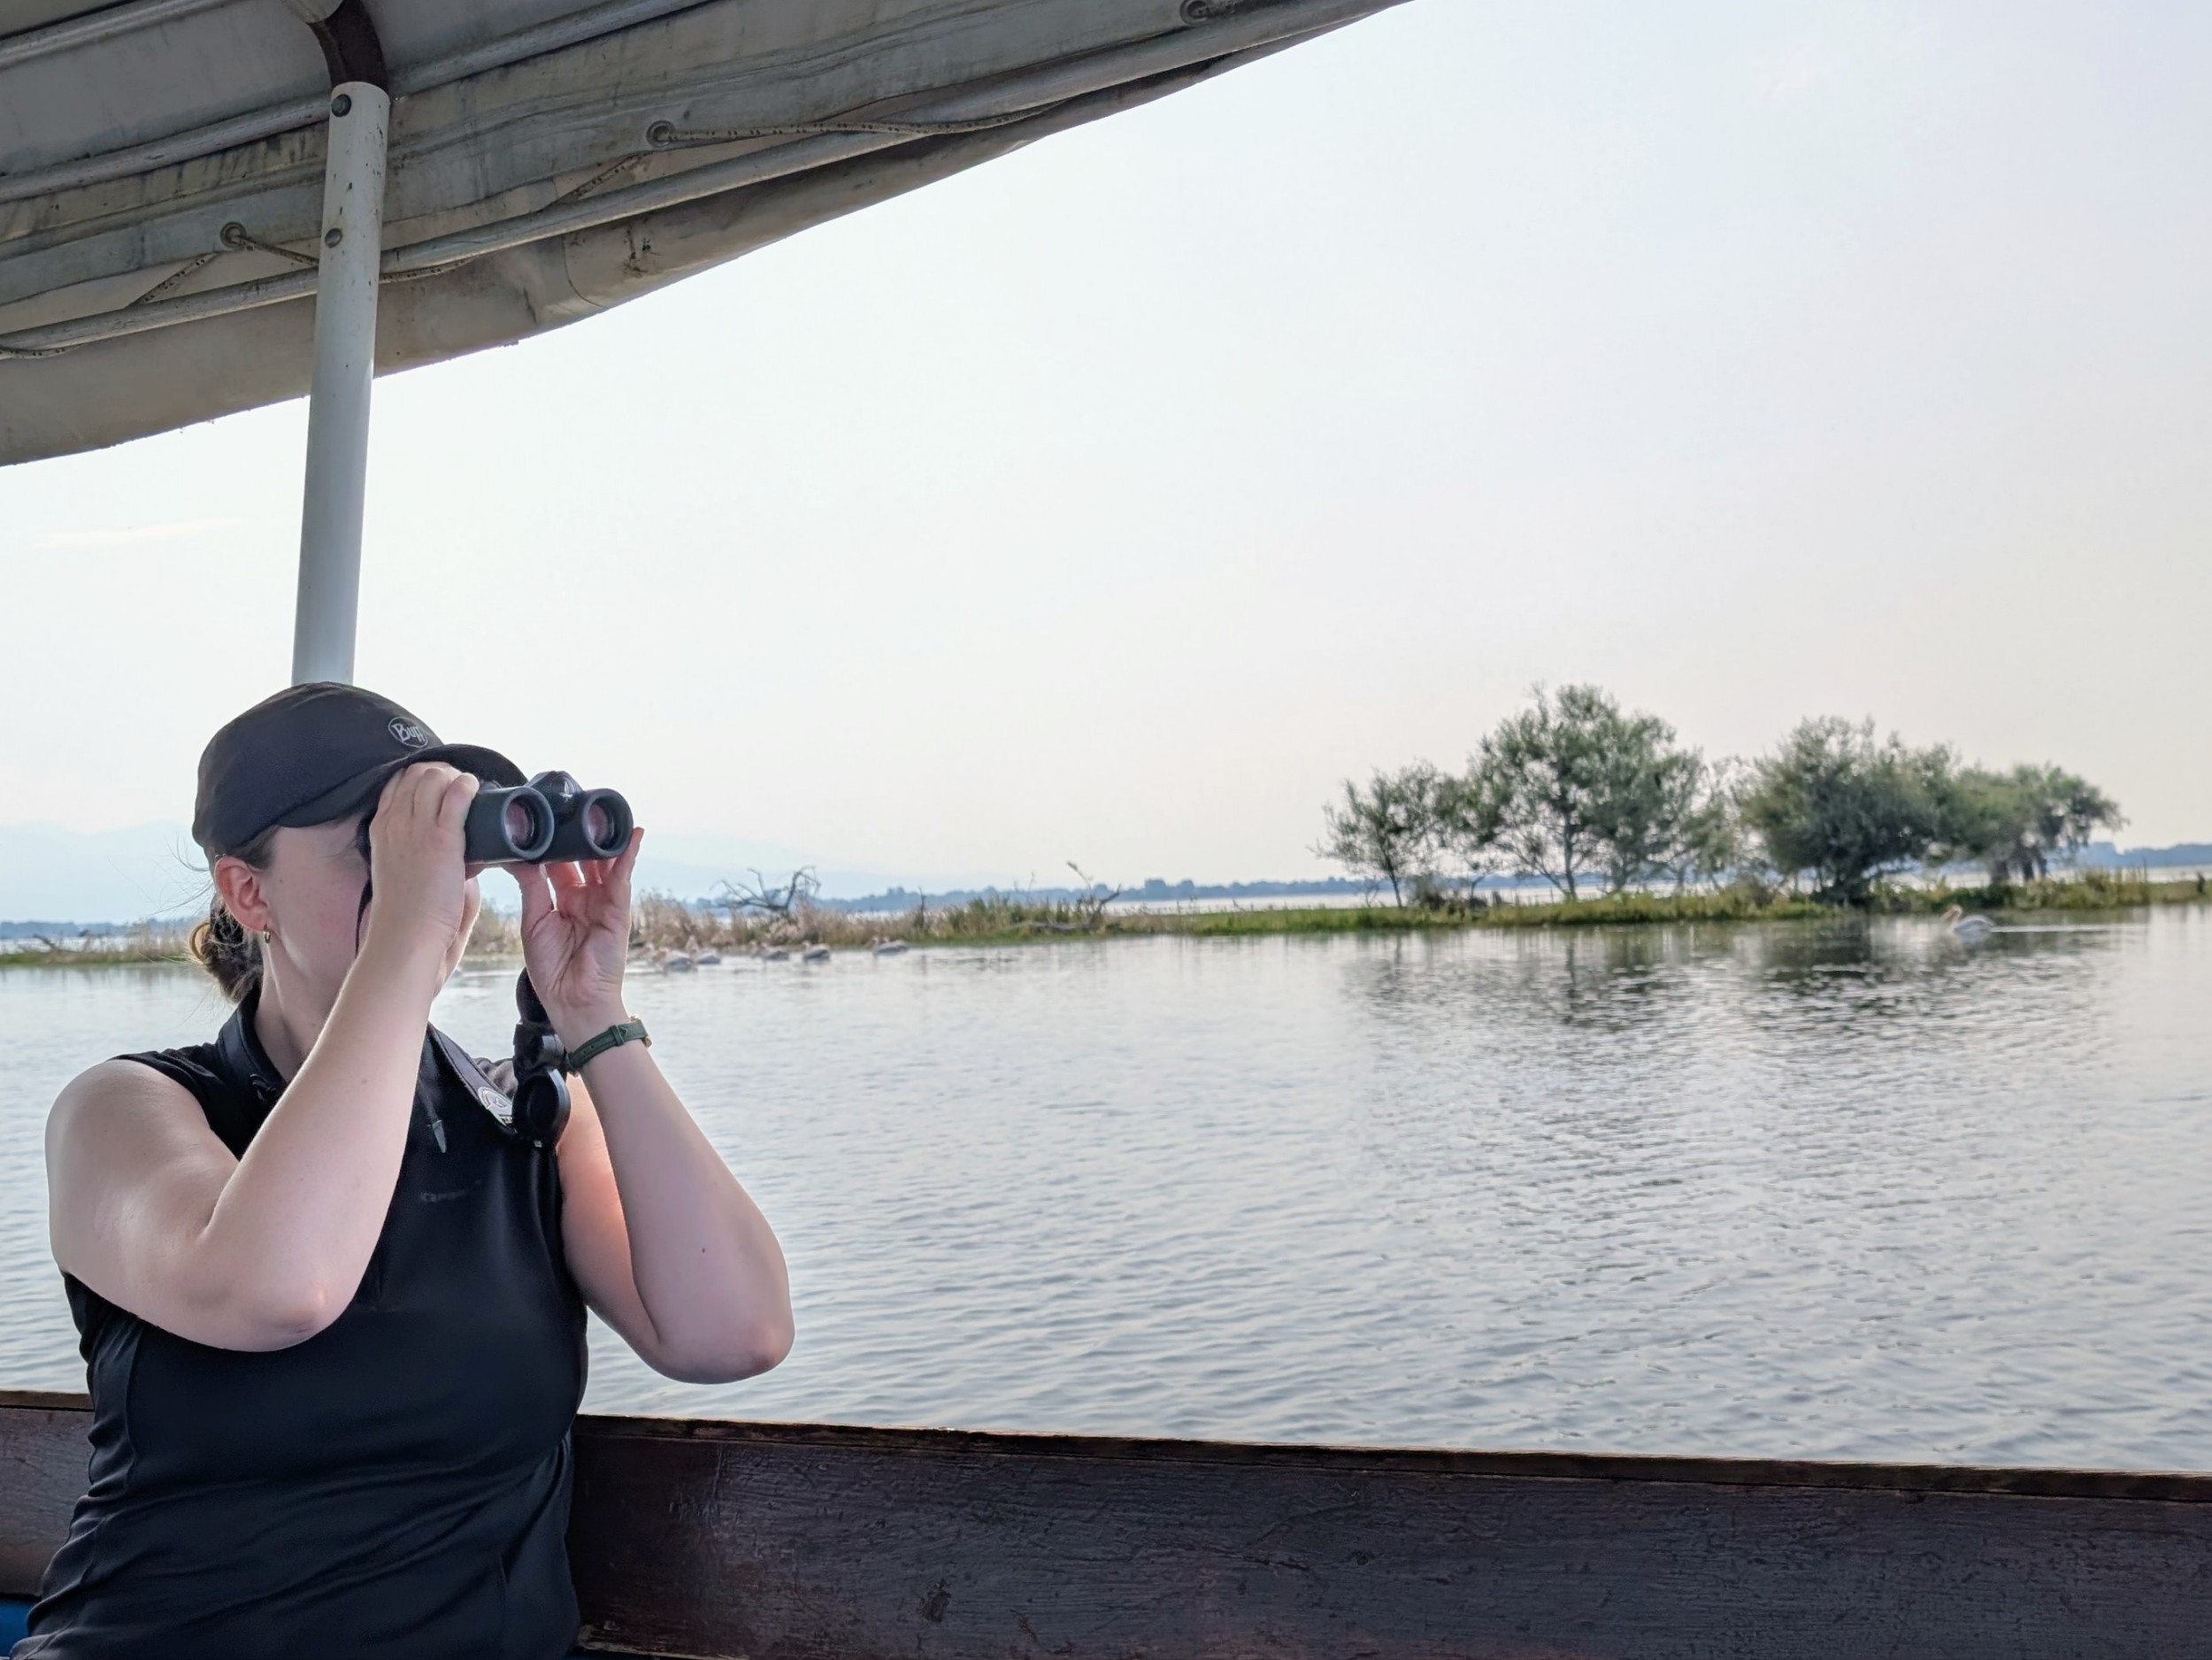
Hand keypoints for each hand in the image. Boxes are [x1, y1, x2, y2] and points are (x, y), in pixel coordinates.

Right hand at [361, 763, 479, 966]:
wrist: (405, 936)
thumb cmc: (407, 913)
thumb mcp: (399, 870)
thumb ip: (418, 852)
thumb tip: (450, 849)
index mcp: (381, 829)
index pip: (396, 783)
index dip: (420, 776)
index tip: (441, 784)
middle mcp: (395, 823)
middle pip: (415, 773)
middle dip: (441, 771)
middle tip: (462, 785)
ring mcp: (416, 829)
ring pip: (434, 777)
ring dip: (456, 776)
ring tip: (473, 788)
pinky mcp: (442, 840)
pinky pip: (456, 796)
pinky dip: (468, 786)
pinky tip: (477, 789)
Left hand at [509, 827, 642, 1044]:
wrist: (573, 1000)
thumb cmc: (553, 970)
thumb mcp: (534, 920)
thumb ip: (532, 886)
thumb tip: (518, 857)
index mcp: (563, 900)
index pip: (558, 862)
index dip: (552, 842)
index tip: (541, 818)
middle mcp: (585, 897)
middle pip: (582, 857)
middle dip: (578, 833)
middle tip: (570, 805)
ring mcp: (604, 901)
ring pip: (604, 862)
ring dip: (603, 838)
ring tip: (599, 809)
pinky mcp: (619, 909)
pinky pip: (624, 876)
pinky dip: (629, 854)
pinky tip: (633, 834)